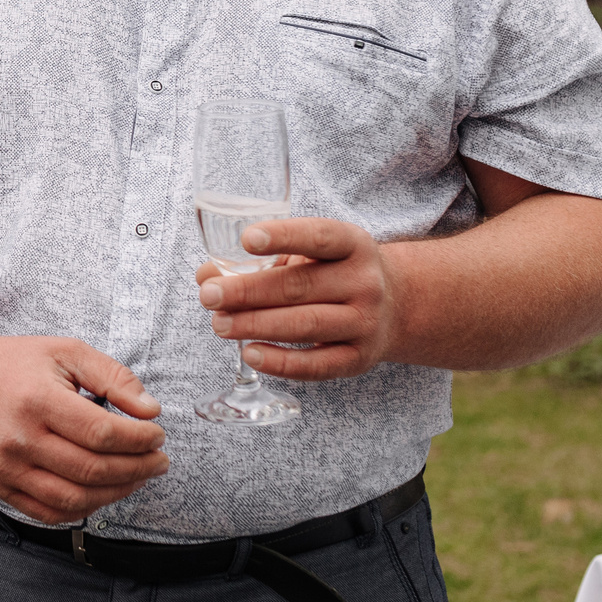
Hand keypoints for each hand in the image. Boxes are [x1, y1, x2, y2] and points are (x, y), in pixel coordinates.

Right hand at [0, 335, 166, 524]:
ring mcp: (5, 468)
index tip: (157, 435)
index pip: (102, 433)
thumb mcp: (66, 352)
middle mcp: (18, 439)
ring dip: (117, 493)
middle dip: (138, 468)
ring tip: (137, 477)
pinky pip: (49, 513)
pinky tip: (103, 491)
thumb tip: (150, 411)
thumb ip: (113, 376)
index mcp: (37, 400)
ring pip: (74, 499)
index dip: (140, 440)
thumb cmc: (13, 365)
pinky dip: (83, 509)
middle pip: (92, 469)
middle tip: (158, 460)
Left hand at [196, 216, 399, 382]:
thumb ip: (262, 259)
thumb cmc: (334, 272)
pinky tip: (250, 353)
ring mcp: (365, 322)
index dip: (283, 236)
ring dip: (256, 325)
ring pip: (306, 325)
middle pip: (301, 286)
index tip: (246, 239)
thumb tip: (206, 275)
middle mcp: (365, 282)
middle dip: (248, 291)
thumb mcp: (310, 254)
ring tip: (219, 324)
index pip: (319, 236)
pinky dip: (281, 362)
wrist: (395, 306)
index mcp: (353, 244)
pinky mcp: (358, 359)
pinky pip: (317, 364)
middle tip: (209, 296)